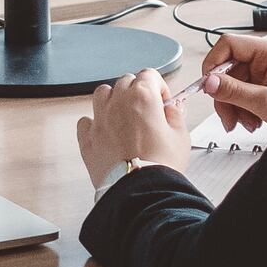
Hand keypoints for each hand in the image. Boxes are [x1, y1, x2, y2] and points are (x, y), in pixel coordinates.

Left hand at [74, 68, 195, 184]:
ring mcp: (100, 120)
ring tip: (125, 116)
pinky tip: (106, 132)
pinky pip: (85, 121)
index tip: (163, 101)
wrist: (140, 192)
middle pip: (126, 82)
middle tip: (147, 111)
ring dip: (113, 99)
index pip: (149, 74)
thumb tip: (172, 108)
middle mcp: (117, 103)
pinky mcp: (88, 139)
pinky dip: (94, 123)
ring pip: (102, 93)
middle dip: (138, 91)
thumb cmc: (160, 166)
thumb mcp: (181, 136)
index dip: (159, 86)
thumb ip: (176, 115)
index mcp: (142, 97)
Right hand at [199, 30, 266, 135]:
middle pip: (227, 68)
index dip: (214, 63)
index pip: (229, 44)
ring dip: (233, 106)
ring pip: (232, 83)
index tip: (208, 85)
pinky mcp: (264, 84)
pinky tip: (252, 120)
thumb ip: (235, 92)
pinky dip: (241, 109)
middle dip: (225, 94)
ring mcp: (264, 70)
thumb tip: (209, 82)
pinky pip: (241, 92)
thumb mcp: (266, 102)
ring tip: (245, 123)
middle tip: (227, 116)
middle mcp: (266, 56)